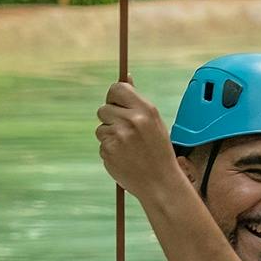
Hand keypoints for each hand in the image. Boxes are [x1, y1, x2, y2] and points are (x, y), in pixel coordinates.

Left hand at [95, 81, 184, 198]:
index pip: (117, 89)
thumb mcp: (154, 122)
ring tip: (128, 147)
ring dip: (110, 135)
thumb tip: (126, 77)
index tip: (118, 105)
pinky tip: (124, 157)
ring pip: (101, 128)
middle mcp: (131, 121)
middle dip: (111, 118)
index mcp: (145, 110)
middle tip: (125, 131)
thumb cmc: (158, 151)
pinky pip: (102, 144)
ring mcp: (118, 137)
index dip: (114, 96)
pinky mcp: (108, 151)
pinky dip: (110, 149)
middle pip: (104, 109)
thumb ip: (137, 101)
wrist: (160, 182)